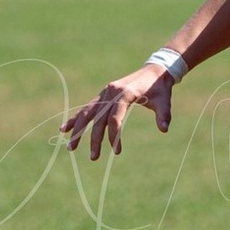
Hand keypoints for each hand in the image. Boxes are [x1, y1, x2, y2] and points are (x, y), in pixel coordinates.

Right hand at [60, 62, 174, 160]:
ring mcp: (105, 93)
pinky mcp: (102, 95)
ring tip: (71, 147)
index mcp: (125, 93)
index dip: (114, 135)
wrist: (154, 72)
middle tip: (94, 157)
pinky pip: (87, 108)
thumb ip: (164, 115)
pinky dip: (76, 119)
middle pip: (98, 118)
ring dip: (78, 130)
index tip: (117, 150)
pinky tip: (65, 129)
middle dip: (95, 139)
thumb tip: (164, 129)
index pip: (115, 117)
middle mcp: (111, 92)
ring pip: (87, 113)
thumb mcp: (164, 100)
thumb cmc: (160, 88)